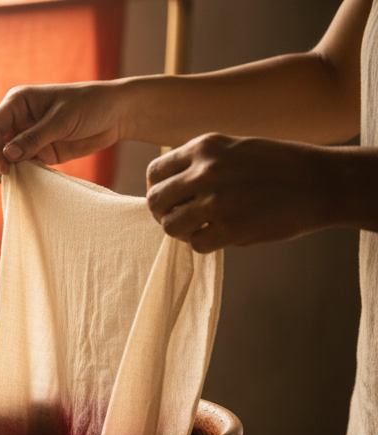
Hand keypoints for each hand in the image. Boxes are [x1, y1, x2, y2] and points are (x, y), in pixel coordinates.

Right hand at [0, 83, 123, 180]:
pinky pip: (19, 167)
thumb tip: (8, 155)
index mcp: (17, 103)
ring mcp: (26, 137)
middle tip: (10, 176)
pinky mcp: (37, 153)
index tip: (4, 167)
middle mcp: (17, 120)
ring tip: (18, 179)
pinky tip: (27, 181)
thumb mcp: (62, 119)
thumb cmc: (90, 106)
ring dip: (4, 171)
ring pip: (1, 158)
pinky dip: (19, 176)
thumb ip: (35, 138)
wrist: (116, 115)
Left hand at [146, 134, 331, 252]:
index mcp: (204, 147)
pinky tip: (222, 234)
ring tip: (201, 227)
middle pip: (156, 201)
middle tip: (181, 219)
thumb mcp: (235, 148)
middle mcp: (206, 171)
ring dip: (182, 231)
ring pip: (170, 226)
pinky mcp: (230, 228)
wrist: (321, 182)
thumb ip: (201, 163)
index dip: (158, 189)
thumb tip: (168, 188)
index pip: (155, 172)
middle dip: (164, 214)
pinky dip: (205, 244)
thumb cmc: (278, 166)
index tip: (171, 199)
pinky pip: (196, 244)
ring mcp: (216, 200)